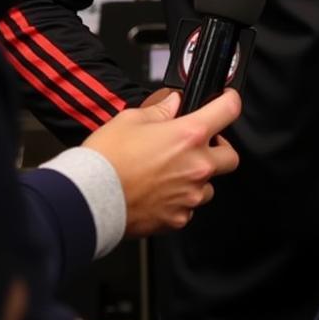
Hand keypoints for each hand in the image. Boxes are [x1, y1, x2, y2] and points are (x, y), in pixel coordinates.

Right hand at [83, 89, 240, 236]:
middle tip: (199, 145)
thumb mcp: (131, 119)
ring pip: (210, 186)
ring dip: (198, 178)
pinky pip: (189, 207)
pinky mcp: (177, 218)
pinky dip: (180, 200)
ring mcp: (189, 195)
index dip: (229, 101)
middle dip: (218, 149)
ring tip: (172, 173)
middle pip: (230, 157)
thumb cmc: (107, 159)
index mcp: (189, 135)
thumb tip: (173, 103)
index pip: (229, 110)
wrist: (88, 199)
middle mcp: (196, 166)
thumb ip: (160, 109)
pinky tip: (159, 192)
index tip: (226, 101)